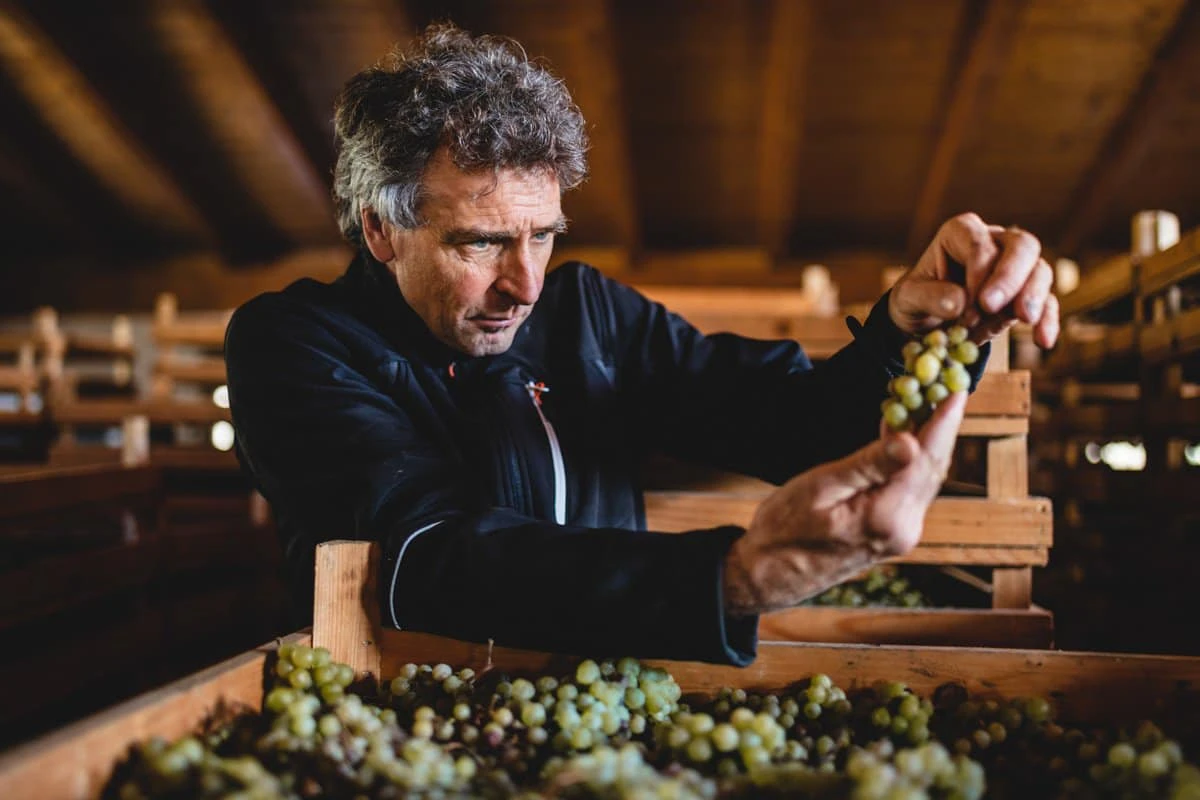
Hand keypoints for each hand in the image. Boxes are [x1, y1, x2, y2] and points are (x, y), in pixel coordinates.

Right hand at [722, 391, 965, 615]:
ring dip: (927, 442)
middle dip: (939, 427)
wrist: (769, 573)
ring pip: (924, 479)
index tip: (957, 391)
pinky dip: (911, 461)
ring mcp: (900, 534)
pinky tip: (903, 438)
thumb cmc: (783, 529)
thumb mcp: (820, 488)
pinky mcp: (892, 534)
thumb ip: (867, 466)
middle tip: (945, 386)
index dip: (943, 423)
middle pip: (933, 469)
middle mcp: (903, 529)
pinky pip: (911, 490)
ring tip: (926, 403)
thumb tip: (909, 442)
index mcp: (887, 516)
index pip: (925, 460)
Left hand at [889, 213, 1059, 348]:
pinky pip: (1046, 302)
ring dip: (1033, 297)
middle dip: (1011, 277)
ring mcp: (1015, 267)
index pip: (979, 243)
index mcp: (961, 233)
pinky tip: (1044, 341)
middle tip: (994, 307)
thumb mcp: (908, 299)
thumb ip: (928, 297)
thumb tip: (959, 303)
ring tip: (1024, 321)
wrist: (925, 321)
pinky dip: (1048, 321)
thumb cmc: (916, 300)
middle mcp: (994, 242)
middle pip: (1021, 245)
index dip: (978, 273)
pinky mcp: (1026, 295)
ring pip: (1039, 270)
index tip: (970, 306)